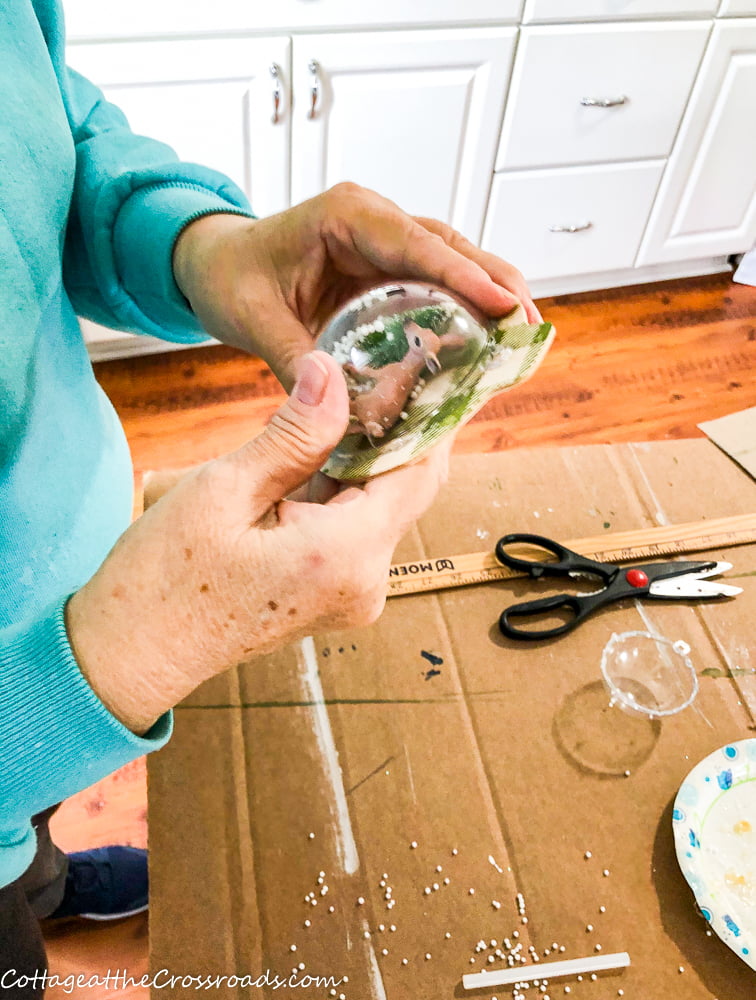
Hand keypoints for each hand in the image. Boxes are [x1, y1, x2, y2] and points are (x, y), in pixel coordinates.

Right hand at [66, 352, 447, 734]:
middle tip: (368, 373)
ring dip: (359, 462)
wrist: (136, 655)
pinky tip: (309, 461)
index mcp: (346, 554)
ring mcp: (354, 595)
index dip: (426, 418)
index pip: (420, 472)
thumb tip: (331, 373)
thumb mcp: (225, 489)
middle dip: (389, 433)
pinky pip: (357, 531)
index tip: (420, 371)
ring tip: (329, 410)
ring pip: (380, 508)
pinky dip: (341, 493)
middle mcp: (366, 582)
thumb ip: (293, 434)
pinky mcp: (336, 596)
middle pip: (405, 490)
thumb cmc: (166, 579)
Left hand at [172, 182, 539, 389]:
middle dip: (495, 282)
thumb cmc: (232, 277)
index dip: (463, 274)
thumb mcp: (255, 319)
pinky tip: (486, 341)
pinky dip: (463, 308)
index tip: (503, 304)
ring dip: (489, 294)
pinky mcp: (386, 269)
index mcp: (344, 215)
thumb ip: (294, 359)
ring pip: (451, 262)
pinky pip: (433, 284)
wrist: (216, 265)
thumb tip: (335, 405)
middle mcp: (373, 221)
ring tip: (524, 334)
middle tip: (532, 325)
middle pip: (449, 246)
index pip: (414, 242)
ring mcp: (384, 243)